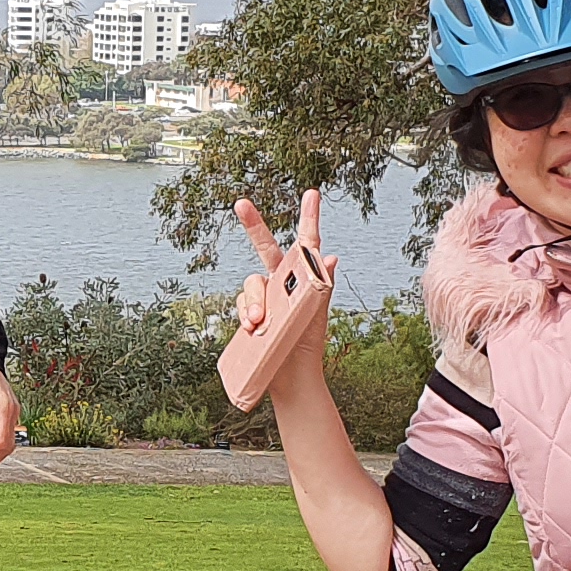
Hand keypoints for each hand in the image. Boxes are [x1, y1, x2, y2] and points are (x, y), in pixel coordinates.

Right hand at [227, 190, 340, 402]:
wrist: (291, 376)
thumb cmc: (307, 344)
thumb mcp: (317, 313)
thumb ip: (320, 284)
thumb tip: (330, 255)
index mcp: (302, 278)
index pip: (306, 243)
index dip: (309, 218)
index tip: (312, 194)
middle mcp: (281, 282)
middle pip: (264, 249)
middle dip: (253, 225)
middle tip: (241, 204)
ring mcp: (264, 297)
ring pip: (252, 283)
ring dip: (255, 300)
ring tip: (261, 322)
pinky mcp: (250, 313)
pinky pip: (242, 304)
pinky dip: (245, 313)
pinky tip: (252, 328)